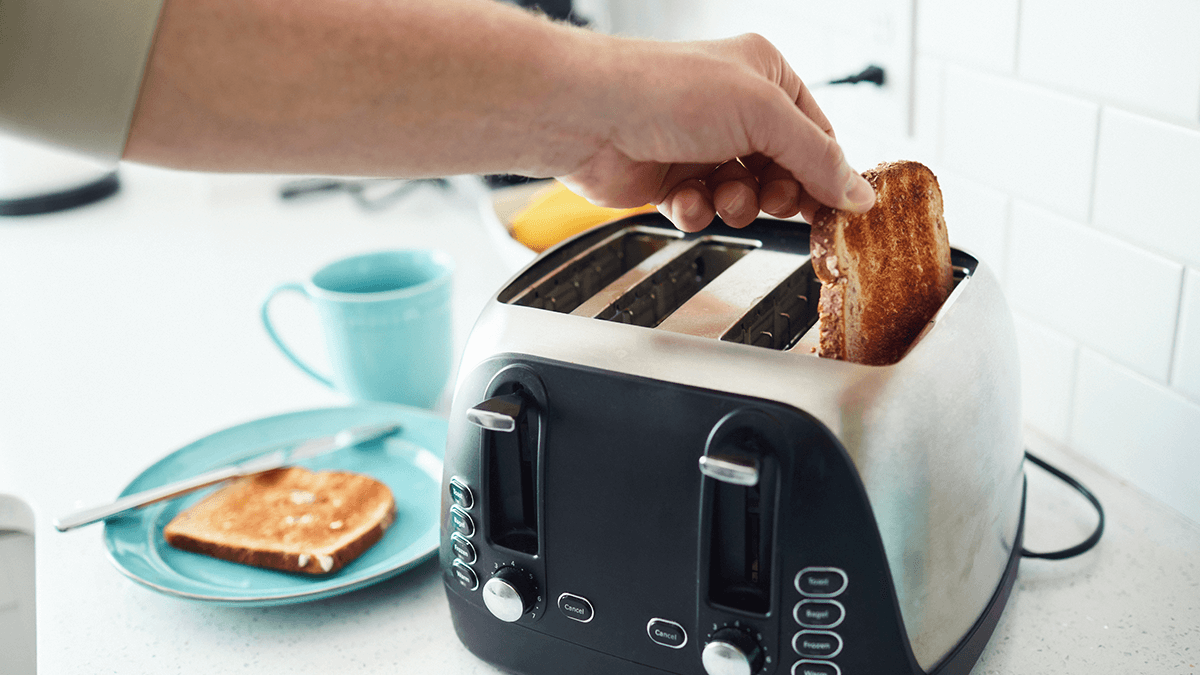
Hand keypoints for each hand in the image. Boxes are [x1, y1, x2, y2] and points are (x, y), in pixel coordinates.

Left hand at [555, 33, 875, 230]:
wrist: (587, 116)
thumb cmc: (663, 91)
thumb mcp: (762, 115)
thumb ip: (817, 158)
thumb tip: (859, 192)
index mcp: (764, 76)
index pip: (817, 134)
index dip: (827, 174)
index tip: (839, 210)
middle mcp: (733, 107)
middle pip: (784, 170)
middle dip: (777, 192)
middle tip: (770, 198)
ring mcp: (700, 144)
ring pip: (744, 194)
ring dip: (736, 202)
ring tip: (721, 194)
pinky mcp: (671, 178)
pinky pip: (704, 208)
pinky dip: (698, 210)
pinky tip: (686, 200)